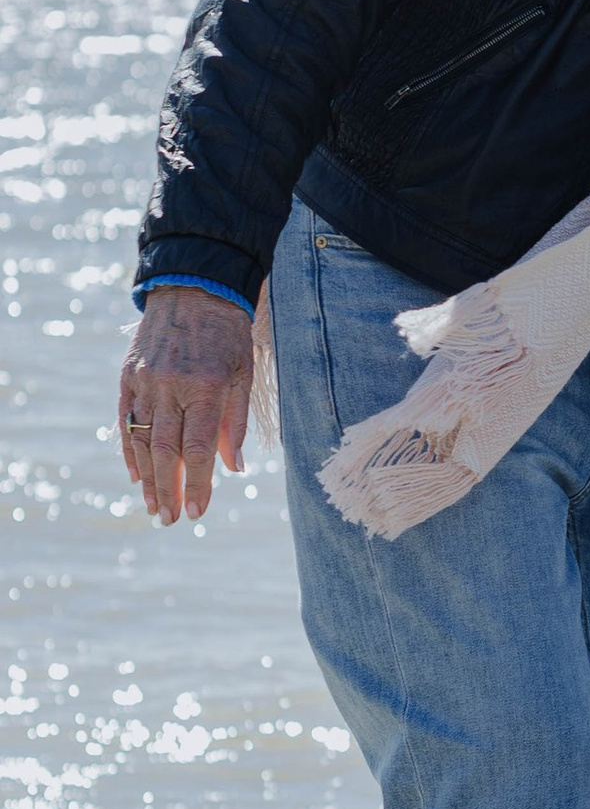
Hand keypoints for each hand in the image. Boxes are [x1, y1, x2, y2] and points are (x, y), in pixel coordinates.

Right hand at [120, 287, 255, 524]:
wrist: (194, 288)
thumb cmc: (229, 334)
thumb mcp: (245, 373)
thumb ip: (236, 423)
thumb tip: (233, 469)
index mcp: (207, 387)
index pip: (198, 449)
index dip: (196, 484)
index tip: (196, 513)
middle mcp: (172, 386)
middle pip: (166, 450)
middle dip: (167, 489)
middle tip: (168, 520)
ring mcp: (145, 381)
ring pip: (143, 439)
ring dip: (147, 477)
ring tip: (152, 506)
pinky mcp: (128, 375)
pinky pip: (125, 419)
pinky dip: (129, 449)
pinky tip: (135, 474)